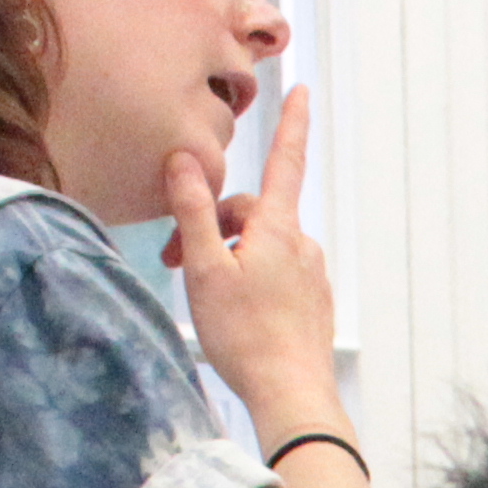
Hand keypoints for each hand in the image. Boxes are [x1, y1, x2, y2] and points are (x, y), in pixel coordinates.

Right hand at [168, 81, 341, 437]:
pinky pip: (275, 276)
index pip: (286, 160)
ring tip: (203, 294)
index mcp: (279, 229)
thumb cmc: (245, 335)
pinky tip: (233, 314)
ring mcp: (312, 276)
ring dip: (227, 257)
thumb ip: (193, 209)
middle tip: (173, 263)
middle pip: (253, 214)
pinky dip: (248, 281)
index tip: (305, 91)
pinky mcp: (313, 304)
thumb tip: (184, 158)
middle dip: (212, 227)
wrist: (292, 396)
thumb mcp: (204, 267)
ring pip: (261, 247)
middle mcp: (304, 246)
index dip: (293, 123)